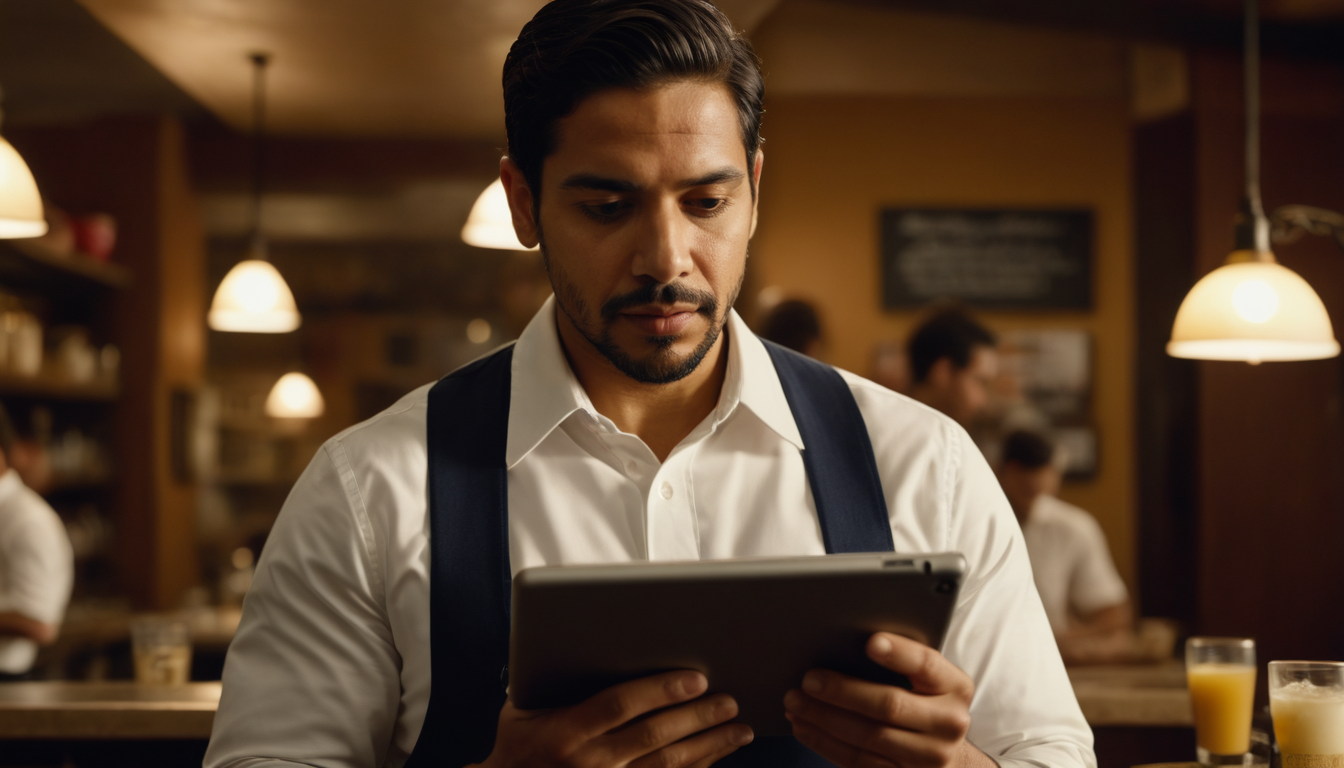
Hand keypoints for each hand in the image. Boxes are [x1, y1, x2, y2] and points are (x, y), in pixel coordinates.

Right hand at [479, 670, 753, 767]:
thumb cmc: (517, 745)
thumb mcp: (522, 709)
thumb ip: (554, 677)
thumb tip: (592, 636)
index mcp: (564, 732)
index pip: (619, 706)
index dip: (659, 691)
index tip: (695, 678)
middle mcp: (588, 763)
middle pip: (653, 738)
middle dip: (696, 718)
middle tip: (729, 700)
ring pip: (667, 766)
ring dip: (708, 746)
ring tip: (738, 727)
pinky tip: (717, 755)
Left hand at [783, 633, 989, 767]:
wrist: (947, 754)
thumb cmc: (926, 702)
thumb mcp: (928, 679)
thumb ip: (901, 661)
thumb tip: (846, 642)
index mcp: (955, 686)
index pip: (927, 664)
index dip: (899, 653)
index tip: (870, 642)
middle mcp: (948, 723)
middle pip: (889, 705)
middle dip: (842, 691)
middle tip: (808, 680)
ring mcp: (929, 757)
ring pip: (868, 737)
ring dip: (824, 719)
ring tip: (795, 702)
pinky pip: (859, 762)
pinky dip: (825, 743)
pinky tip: (805, 726)